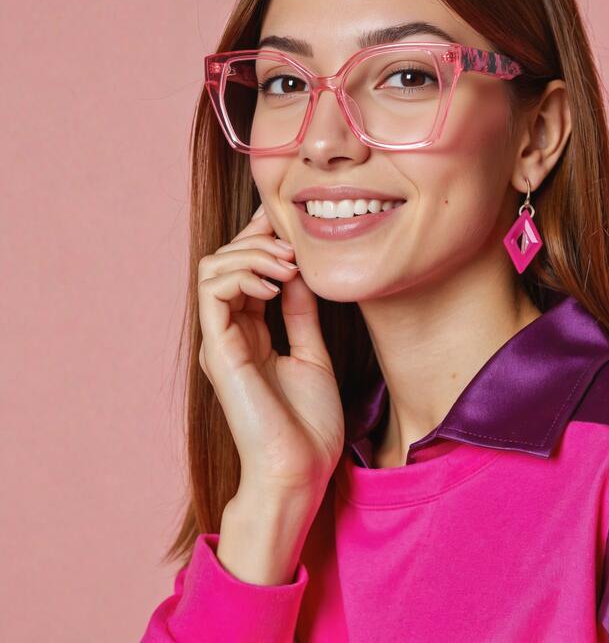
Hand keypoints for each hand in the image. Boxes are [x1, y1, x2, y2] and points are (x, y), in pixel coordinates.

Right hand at [197, 204, 343, 498]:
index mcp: (249, 334)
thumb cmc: (308, 424)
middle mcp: (228, 334)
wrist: (300, 470)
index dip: (261, 239)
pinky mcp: (218, 350)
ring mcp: (219, 341)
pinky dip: (243, 274)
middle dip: (259, 240)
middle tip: (295, 246)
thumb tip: (301, 273)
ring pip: (213, 268)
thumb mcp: (311, 354)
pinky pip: (214, 292)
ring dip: (253, 254)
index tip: (290, 222)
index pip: (244, 271)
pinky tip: (277, 284)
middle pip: (225, 261)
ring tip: (290, 265)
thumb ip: (301, 314)